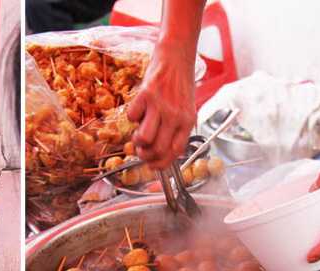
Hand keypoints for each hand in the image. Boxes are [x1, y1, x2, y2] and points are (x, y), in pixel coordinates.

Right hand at [127, 41, 196, 168]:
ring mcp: (160, 105)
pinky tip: (138, 109)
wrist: (176, 55)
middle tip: (141, 150)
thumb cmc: (179, 83)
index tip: (152, 165)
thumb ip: (176, 128)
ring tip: (138, 132)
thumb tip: (159, 149)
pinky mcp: (146, 95)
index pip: (175, 153)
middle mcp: (175, 115)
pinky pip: (132, 117)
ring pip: (144, 139)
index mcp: (187, 121)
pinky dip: (131, 117)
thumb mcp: (185, 108)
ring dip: (136, 141)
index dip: (161, 164)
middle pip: (157, 150)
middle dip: (144, 156)